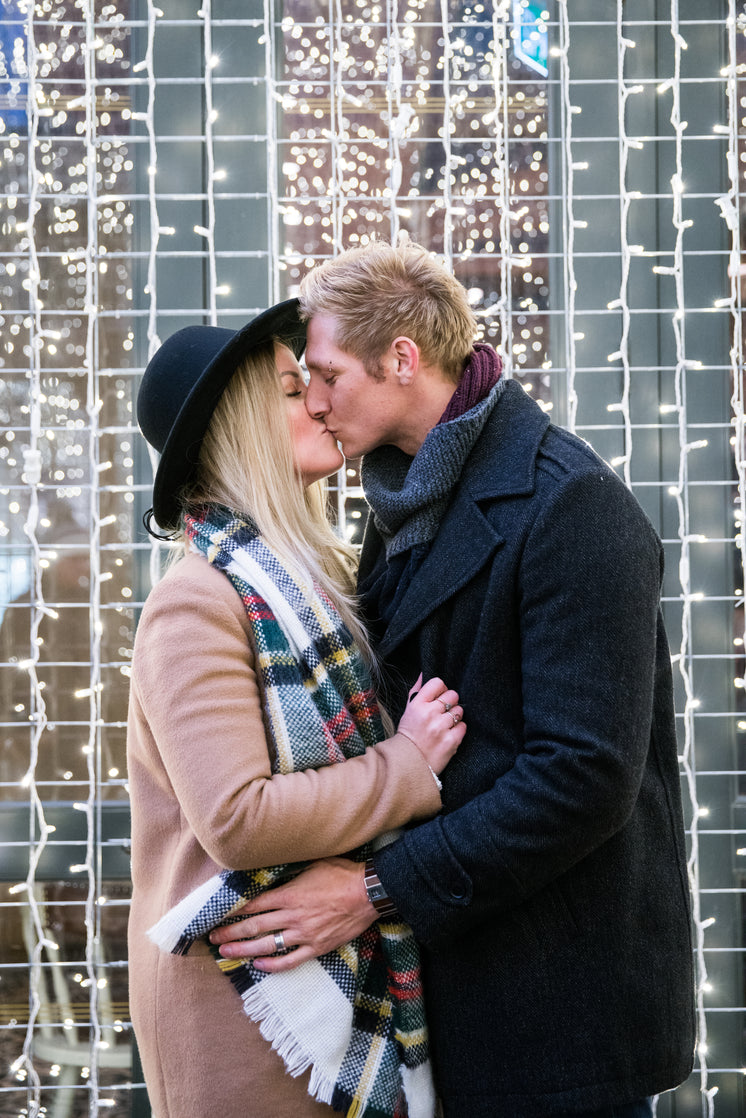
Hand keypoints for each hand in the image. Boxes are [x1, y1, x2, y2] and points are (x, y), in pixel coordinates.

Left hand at [208, 857, 375, 971]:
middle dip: (231, 933)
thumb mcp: (313, 864)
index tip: (218, 916)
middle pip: (254, 926)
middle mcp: (293, 916)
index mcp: (290, 894)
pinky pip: (290, 960)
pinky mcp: (317, 947)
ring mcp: (304, 934)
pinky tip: (259, 966)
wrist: (369, 893)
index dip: (234, 912)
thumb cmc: (342, 874)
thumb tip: (273, 872)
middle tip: (213, 939)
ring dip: (244, 950)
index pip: (255, 905)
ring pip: (267, 945)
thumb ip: (291, 873)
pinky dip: (273, 965)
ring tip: (227, 953)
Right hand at [396, 673, 465, 774]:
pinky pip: (463, 726)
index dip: (441, 689)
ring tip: (445, 725)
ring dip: (454, 717)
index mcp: (417, 704)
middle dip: (450, 703)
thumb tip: (424, 673)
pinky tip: (449, 735)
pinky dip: (458, 730)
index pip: (438, 683)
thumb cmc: (409, 734)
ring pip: (459, 711)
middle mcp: (429, 714)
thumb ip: (417, 691)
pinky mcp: (451, 741)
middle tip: (443, 713)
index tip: (440, 697)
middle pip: (452, 695)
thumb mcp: (408, 710)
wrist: (409, 762)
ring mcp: (441, 727)